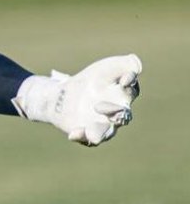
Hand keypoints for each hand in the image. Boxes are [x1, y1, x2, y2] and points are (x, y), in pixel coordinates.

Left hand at [12, 54, 142, 145]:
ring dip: (99, 132)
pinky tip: (73, 133)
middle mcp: (116, 113)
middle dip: (114, 112)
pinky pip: (86, 139)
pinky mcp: (88, 133)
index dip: (129, 83)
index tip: (124, 79)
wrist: (66, 96)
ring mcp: (103, 125)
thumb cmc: (93, 80)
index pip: (131, 90)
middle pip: (122, 115)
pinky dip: (80, 136)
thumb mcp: (107, 68)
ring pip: (106, 132)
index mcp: (123, 94)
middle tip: (100, 106)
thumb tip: (136, 64)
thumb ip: (122, 65)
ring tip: (93, 134)